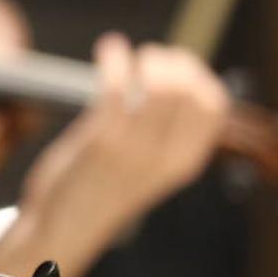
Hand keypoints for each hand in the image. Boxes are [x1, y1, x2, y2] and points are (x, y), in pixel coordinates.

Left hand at [14, 34, 229, 262]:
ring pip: (160, 86)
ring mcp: (133, 150)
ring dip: (147, 59)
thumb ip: (164, 132)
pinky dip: (115, 59)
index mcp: (184, 163)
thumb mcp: (150, 167)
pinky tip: (110, 48)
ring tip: (133, 54)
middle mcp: (165, 157)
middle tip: (154, 56)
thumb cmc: (103, 189)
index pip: (214, 106)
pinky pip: (116, 88)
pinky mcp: (99, 142)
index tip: (179, 64)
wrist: (63, 228)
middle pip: (190, 90)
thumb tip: (175, 80)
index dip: (199, 75)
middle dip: (175, 61)